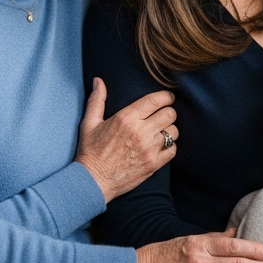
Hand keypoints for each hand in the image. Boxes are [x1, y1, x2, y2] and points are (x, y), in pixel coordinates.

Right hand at [76, 78, 177, 202]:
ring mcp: (149, 149)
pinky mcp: (154, 164)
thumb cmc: (90, 152)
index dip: (166, 96)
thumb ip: (97, 100)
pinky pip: (173, 149)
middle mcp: (140, 132)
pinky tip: (161, 145)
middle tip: (163, 114)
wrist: (93, 182)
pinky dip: (170, 146)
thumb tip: (98, 81)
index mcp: (126, 118)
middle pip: (170, 114)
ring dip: (169, 129)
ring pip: (173, 131)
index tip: (166, 97)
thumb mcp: (89, 123)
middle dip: (168, 111)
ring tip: (161, 130)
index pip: (156, 100)